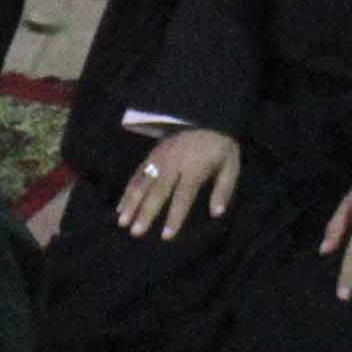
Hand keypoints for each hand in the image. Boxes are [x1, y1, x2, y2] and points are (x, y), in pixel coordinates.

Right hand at [115, 124, 243, 237]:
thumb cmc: (220, 145)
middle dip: (146, 212)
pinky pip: (137, 174)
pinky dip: (127, 191)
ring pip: (143, 182)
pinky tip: (121, 207)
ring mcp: (160, 157)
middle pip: (158, 191)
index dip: (174, 216)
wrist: (205, 115)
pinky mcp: (152, 154)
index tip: (166, 236)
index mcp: (195, 167)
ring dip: (131, 203)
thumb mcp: (230, 164)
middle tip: (135, 232)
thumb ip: (223, 189)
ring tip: (122, 222)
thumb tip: (217, 213)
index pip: (183, 195)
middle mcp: (174, 163)